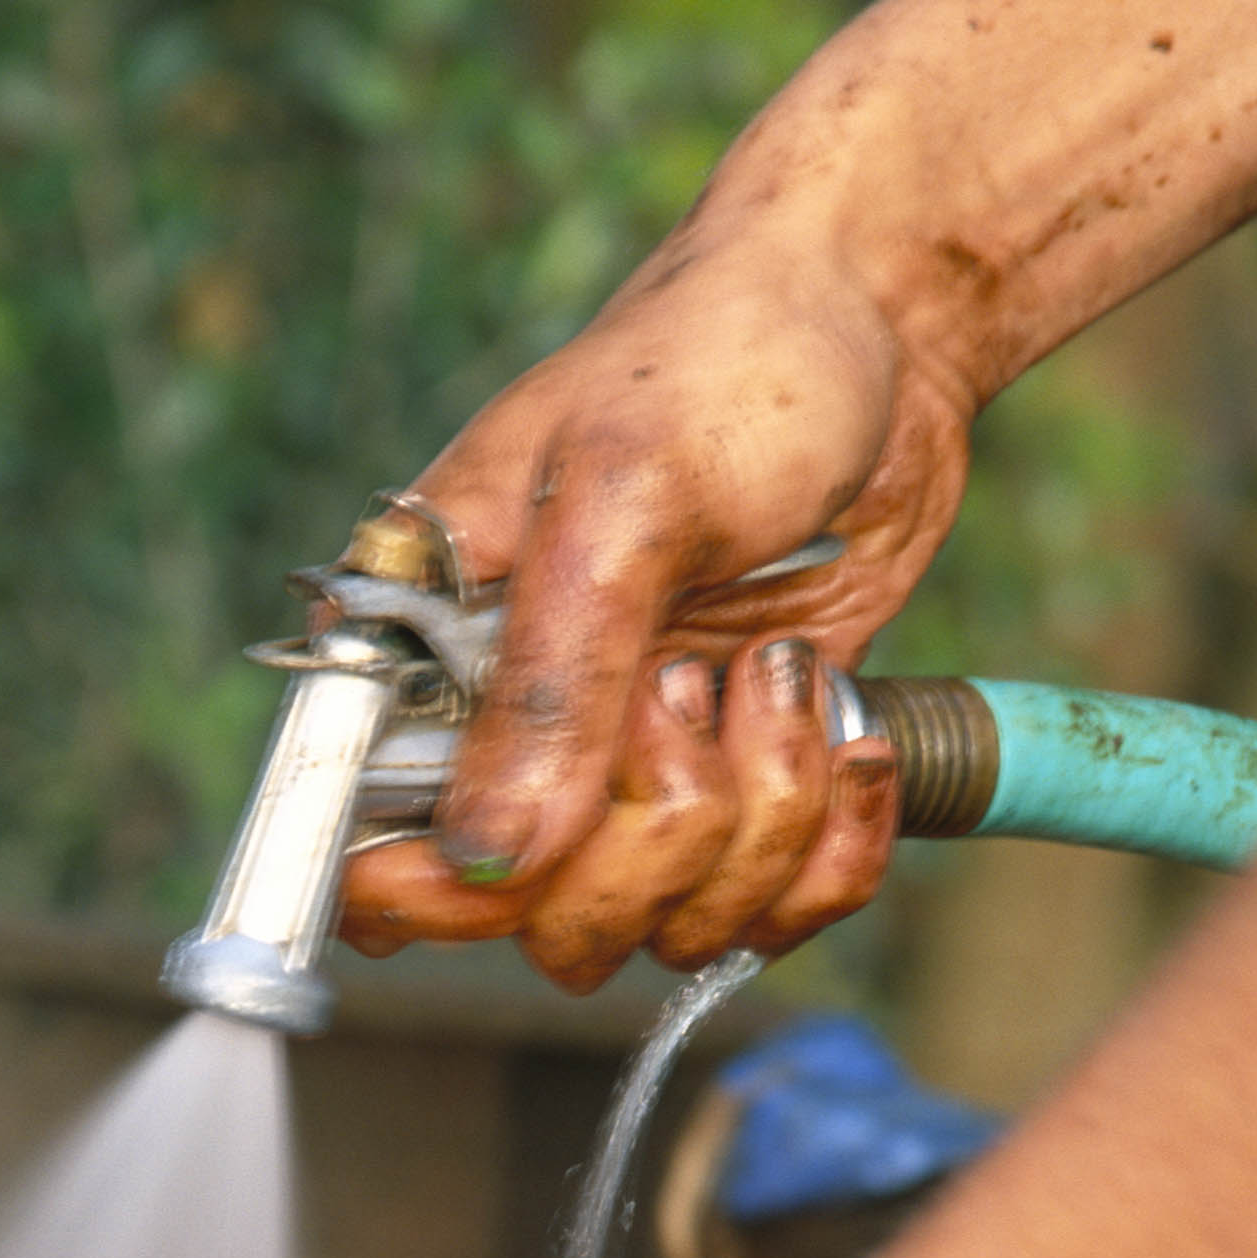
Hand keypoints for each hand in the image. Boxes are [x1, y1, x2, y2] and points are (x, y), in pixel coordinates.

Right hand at [340, 215, 971, 989]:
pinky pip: (773, 918)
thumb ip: (552, 685)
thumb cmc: (723, 365)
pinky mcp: (742, 797)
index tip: (525, 861)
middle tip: (691, 688)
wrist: (881, 327)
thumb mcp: (627, 499)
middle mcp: (517, 745)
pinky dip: (833, 848)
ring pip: (667, 930)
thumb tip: (489, 854)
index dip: (443, 894)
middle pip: (541, 923)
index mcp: (425, 662)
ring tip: (782, 673)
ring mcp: (633, 781)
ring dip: (763, 823)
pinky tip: (847, 734)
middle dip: (652, 837)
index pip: (375, 855)